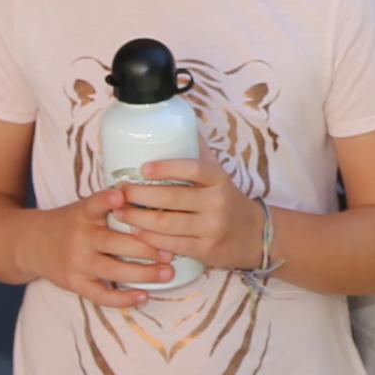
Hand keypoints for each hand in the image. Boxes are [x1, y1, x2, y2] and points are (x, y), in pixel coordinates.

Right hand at [32, 195, 171, 308]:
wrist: (31, 244)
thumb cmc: (70, 223)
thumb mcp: (83, 208)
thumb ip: (109, 205)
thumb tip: (149, 197)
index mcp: (82, 214)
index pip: (94, 204)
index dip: (108, 200)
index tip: (123, 196)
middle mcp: (79, 237)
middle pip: (114, 242)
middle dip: (146, 248)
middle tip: (171, 251)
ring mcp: (77, 262)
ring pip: (112, 270)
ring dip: (143, 273)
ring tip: (167, 273)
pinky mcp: (74, 283)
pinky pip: (101, 295)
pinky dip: (123, 298)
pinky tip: (144, 296)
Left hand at [113, 155, 263, 272]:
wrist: (254, 235)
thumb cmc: (226, 199)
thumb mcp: (219, 174)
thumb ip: (198, 153)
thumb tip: (175, 125)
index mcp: (219, 179)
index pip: (192, 168)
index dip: (166, 167)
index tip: (143, 168)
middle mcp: (217, 202)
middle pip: (171, 198)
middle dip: (139, 195)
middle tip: (120, 192)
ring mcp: (211, 228)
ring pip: (167, 223)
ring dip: (138, 218)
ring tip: (120, 212)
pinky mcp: (205, 250)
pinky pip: (171, 244)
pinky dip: (150, 238)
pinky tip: (135, 231)